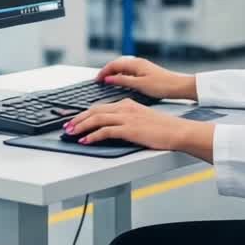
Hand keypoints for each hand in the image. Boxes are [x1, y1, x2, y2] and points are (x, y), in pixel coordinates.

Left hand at [64, 99, 200, 150]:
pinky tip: (86, 141)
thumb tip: (113, 129)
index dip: (85, 113)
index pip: (100, 107)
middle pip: (94, 111)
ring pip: (96, 119)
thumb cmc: (162, 128)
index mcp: (127, 104)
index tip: (75, 119)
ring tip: (72, 133)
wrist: (177, 131)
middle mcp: (124, 108)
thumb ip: (127, 120)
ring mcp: (126, 118)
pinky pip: (105, 131)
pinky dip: (93, 136)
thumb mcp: (142, 119)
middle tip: (68, 126)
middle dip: (78, 119)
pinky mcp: (129, 129)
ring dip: (81, 126)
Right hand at [96, 56, 195, 100]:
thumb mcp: (140, 85)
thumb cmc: (162, 86)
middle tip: (99, 81)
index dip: (103, 72)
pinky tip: (121, 82)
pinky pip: (129, 71)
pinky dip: (121, 76)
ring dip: (114, 73)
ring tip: (107, 82)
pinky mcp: (145, 72)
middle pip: (117, 64)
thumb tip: (109, 79)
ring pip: (123, 68)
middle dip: (107, 72)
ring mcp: (142, 67)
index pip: (113, 65)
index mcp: (135, 64)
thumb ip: (123, 81)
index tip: (97, 80)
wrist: (179, 87)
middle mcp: (138, 63)